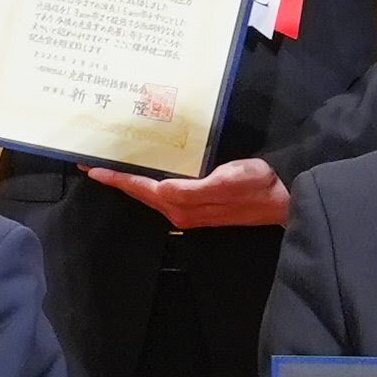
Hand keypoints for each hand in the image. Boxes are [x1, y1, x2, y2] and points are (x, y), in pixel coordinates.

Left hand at [90, 156, 292, 227]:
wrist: (283, 198)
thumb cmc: (257, 185)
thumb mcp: (226, 181)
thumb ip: (192, 189)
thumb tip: (161, 189)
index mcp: (182, 204)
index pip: (141, 189)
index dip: (117, 178)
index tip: (94, 169)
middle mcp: (181, 211)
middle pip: (141, 194)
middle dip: (117, 180)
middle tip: (94, 165)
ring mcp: (190, 210)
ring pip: (150, 194)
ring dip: (131, 182)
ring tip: (113, 168)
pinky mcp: (200, 206)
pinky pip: (164, 193)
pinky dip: (148, 182)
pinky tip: (147, 173)